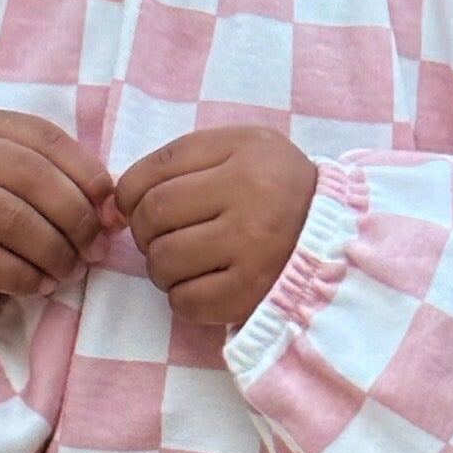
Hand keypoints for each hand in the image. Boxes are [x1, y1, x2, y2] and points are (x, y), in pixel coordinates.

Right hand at [0, 108, 111, 329]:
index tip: (111, 218)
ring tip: (69, 271)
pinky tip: (39, 285)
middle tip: (94, 252)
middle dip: (75, 220)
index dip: (89, 179)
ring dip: (53, 252)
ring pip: (10, 219)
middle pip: (32, 177)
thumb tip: (114, 213)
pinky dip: (23, 277)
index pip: (49, 140)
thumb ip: (71, 188)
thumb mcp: (28, 192)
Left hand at [115, 126, 318, 330]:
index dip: (132, 196)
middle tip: (172, 236)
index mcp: (242, 151)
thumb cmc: (277, 189)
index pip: (150, 174)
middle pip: (152, 218)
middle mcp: (249, 195)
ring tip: (191, 261)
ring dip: (164, 267)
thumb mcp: (241, 150)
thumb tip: (111, 208)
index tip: (144, 208)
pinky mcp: (253, 293)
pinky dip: (183, 298)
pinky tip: (207, 284)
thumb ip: (177, 164)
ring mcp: (253, 248)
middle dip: (148, 233)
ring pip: (163, 262)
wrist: (342, 235)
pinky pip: (185, 301)